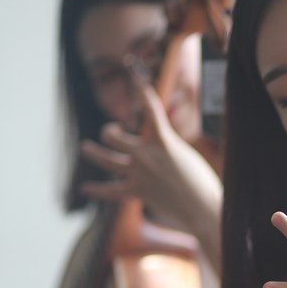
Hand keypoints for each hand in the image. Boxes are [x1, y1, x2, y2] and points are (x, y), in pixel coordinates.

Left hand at [80, 78, 221, 249]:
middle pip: (114, 136)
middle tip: (111, 133)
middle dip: (110, 132)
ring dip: (94, 153)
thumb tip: (153, 152)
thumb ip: (166, 149)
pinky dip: (97, 190)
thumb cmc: (202, 181)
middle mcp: (146, 154)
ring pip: (107, 159)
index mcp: (163, 141)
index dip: (143, 92)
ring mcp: (139, 173)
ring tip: (85, 148)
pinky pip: (111, 191)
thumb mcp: (185, 155)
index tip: (136, 80)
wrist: (202, 207)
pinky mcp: (137, 192)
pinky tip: (84, 188)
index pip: (151, 109)